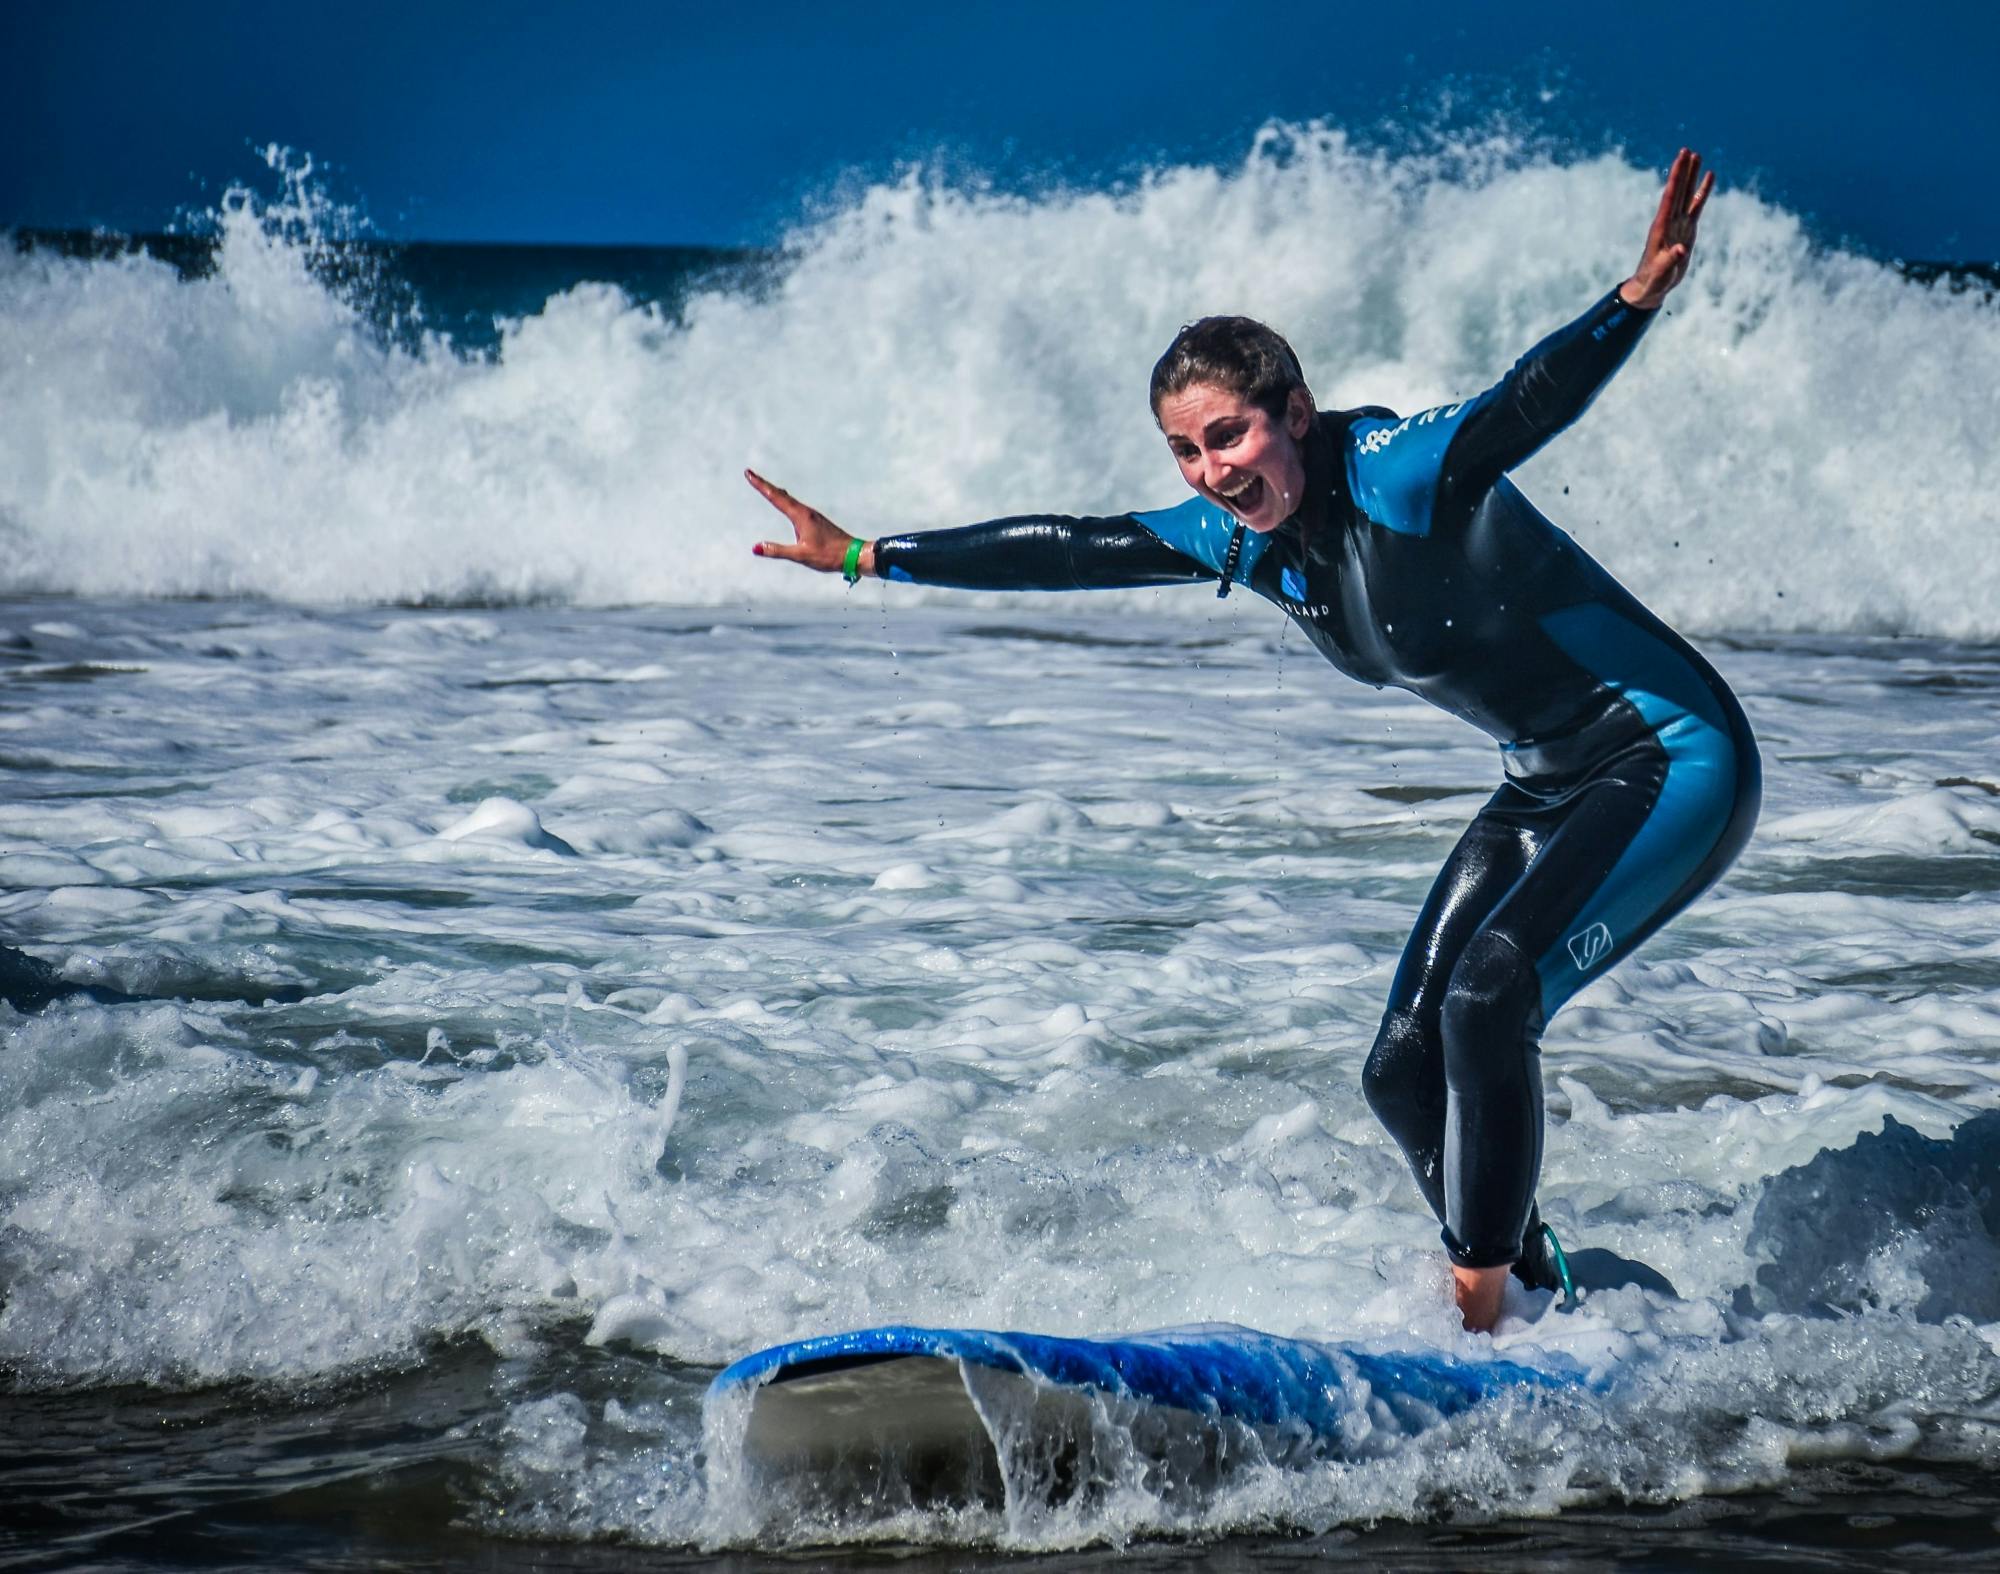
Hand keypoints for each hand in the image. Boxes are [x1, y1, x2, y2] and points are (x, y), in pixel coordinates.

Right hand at [745, 469, 869, 574]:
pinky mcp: (815, 521)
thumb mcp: (801, 555)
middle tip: (750, 475)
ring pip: (788, 499)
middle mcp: (805, 512)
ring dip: (775, 491)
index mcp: (801, 516)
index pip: (775, 497)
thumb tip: (756, 548)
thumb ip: (778, 551)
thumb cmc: (829, 555)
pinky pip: (795, 506)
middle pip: (781, 494)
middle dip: (764, 485)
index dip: (761, 485)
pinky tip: (786, 503)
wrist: (854, 554)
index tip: (749, 474)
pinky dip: (785, 500)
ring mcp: (812, 516)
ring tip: (764, 485)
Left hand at [1619, 148, 1713, 310]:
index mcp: (1661, 227)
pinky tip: (1709, 177)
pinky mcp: (1687, 229)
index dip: (1676, 178)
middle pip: (1678, 190)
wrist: (1653, 286)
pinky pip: (1696, 207)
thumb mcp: (1661, 271)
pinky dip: (1702, 192)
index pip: (1670, 197)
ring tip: (1697, 156)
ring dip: (1692, 176)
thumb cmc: (1653, 279)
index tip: (1681, 159)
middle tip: (1687, 150)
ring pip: (1687, 195)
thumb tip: (1681, 249)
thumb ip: (1671, 259)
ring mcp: (1678, 223)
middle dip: (1682, 171)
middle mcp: (1669, 220)